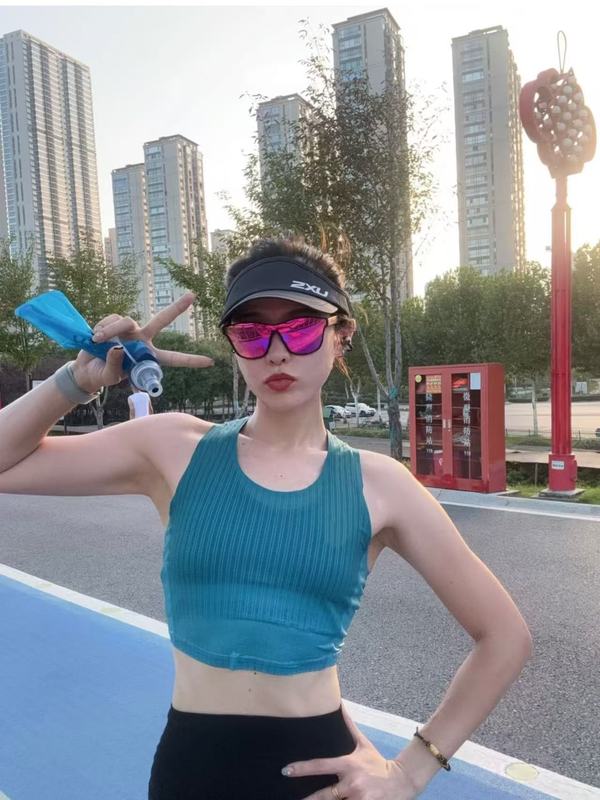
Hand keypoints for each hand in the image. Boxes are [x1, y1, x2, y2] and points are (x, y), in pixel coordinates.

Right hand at [72, 293, 213, 391]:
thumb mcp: (110, 376)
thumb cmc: (102, 375)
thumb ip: (115, 365)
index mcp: (148, 357)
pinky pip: (111, 320)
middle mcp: (142, 340)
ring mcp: (129, 330)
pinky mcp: (114, 323)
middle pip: (162, 320)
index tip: (210, 362)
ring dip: (111, 330)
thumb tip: (117, 348)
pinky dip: (102, 329)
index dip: (191, 360)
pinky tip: (94, 338)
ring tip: (97, 341)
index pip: (173, 358)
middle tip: (193, 295)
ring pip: (126, 321)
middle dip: (177, 307)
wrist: (85, 370)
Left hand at [281, 702, 419, 799]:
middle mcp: (352, 783)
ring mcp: (359, 798)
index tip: (286, 770)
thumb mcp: (363, 744)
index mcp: (348, 765)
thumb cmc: (378, 763)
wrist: (402, 781)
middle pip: (325, 796)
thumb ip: (349, 727)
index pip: (321, 766)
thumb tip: (341, 704)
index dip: (302, 768)